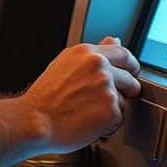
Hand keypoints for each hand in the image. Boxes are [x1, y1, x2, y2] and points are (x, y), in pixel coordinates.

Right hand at [20, 37, 140, 153]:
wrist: (35, 121)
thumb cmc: (45, 97)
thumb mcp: (66, 63)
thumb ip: (93, 53)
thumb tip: (114, 41)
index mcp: (89, 53)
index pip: (123, 54)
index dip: (130, 65)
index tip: (131, 72)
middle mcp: (101, 68)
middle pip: (130, 79)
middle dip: (124, 92)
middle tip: (105, 101)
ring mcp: (108, 89)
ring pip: (123, 101)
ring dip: (111, 109)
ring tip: (87, 112)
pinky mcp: (111, 111)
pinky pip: (118, 119)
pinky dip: (107, 125)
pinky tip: (88, 122)